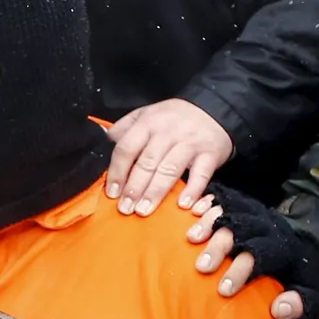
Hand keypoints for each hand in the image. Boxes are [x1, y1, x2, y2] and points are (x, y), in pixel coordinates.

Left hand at [104, 98, 235, 215]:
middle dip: (134, 187)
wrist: (215, 108)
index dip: (118, 172)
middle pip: (147, 162)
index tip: (112, 193)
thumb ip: (125, 127)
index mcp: (148, 123)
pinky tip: (182, 205)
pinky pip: (201, 174)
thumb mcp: (147, 114)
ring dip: (155, 192)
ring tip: (144, 210)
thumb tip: (104, 140)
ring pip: (170, 169)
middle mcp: (167, 133)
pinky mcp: (210, 154)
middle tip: (126, 208)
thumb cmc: (174, 117)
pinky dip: (192, 190)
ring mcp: (189, 143)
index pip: (127, 148)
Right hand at [186, 186, 318, 318]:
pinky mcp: (241, 206)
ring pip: (229, 211)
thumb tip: (278, 309)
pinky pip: (222, 197)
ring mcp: (253, 214)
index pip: (262, 254)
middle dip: (220, 247)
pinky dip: (206, 202)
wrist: (301, 255)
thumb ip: (301, 306)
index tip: (224, 291)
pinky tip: (191, 211)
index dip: (241, 270)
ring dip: (209, 224)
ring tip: (191, 239)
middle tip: (202, 267)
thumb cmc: (299, 281)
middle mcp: (268, 226)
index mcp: (284, 248)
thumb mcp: (312, 298)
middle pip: (242, 229)